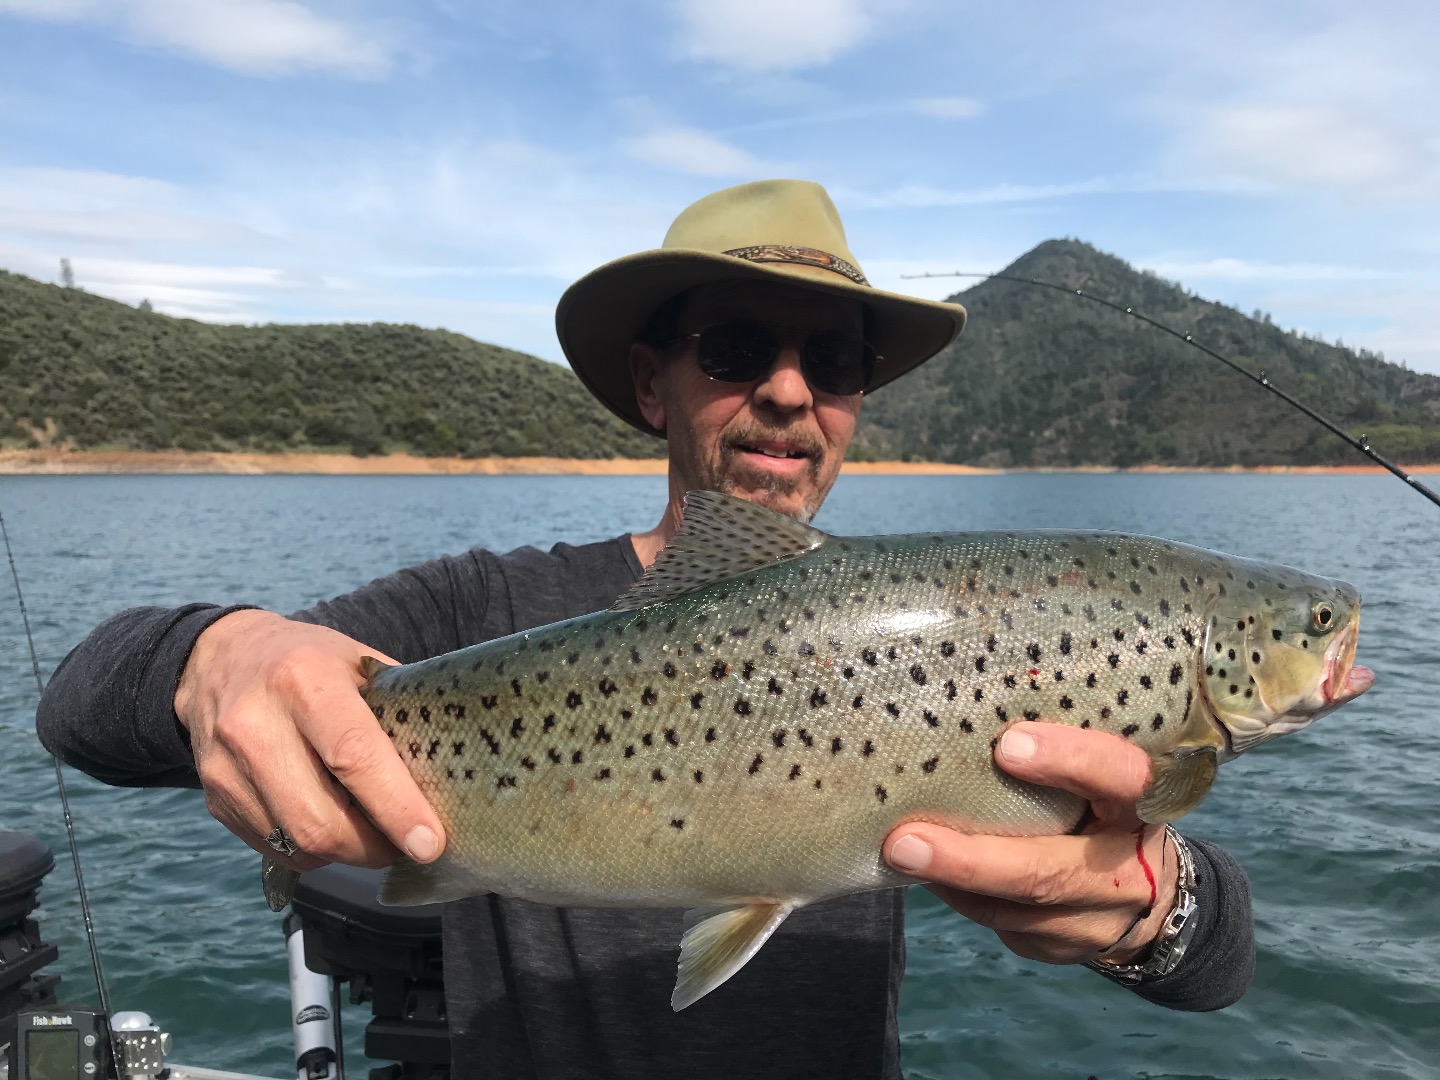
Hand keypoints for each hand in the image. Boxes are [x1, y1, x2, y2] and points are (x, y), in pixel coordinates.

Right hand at [174, 610, 445, 873]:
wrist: (219, 660)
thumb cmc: (309, 661)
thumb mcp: (358, 662)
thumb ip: (398, 710)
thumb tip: (450, 770)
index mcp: (303, 679)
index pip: (353, 755)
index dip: (396, 807)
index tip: (429, 843)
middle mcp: (255, 723)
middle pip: (320, 820)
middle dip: (374, 848)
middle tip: (408, 844)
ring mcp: (226, 767)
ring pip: (297, 843)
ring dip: (347, 854)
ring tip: (374, 835)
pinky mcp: (215, 799)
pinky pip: (275, 849)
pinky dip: (314, 851)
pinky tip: (333, 826)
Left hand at [883, 721, 1176, 965]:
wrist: (1146, 889)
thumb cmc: (1099, 802)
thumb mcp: (1100, 771)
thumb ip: (1057, 749)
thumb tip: (964, 715)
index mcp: (1141, 801)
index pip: (1121, 775)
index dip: (1069, 760)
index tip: (1008, 744)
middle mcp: (1130, 866)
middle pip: (1048, 871)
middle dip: (970, 860)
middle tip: (904, 842)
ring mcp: (1102, 918)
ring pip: (1017, 909)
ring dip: (951, 882)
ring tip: (898, 854)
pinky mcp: (1068, 947)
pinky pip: (1005, 926)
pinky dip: (960, 897)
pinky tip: (928, 873)